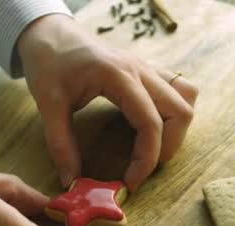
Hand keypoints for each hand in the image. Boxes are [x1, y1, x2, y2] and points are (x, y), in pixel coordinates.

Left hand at [17, 14, 198, 191]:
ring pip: (187, 96)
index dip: (147, 158)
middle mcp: (141, 69)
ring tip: (154, 146)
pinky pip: (178, 87)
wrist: (50, 33)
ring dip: (177, 126)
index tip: (131, 182)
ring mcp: (147, 67)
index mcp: (119, 76)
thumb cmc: (49, 64)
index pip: (150, 123)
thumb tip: (69, 180)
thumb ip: (60, 144)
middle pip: (180, 111)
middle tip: (143, 167)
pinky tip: (153, 124)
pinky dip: (174, 110)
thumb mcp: (48, 104)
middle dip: (168, 147)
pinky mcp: (147, 69)